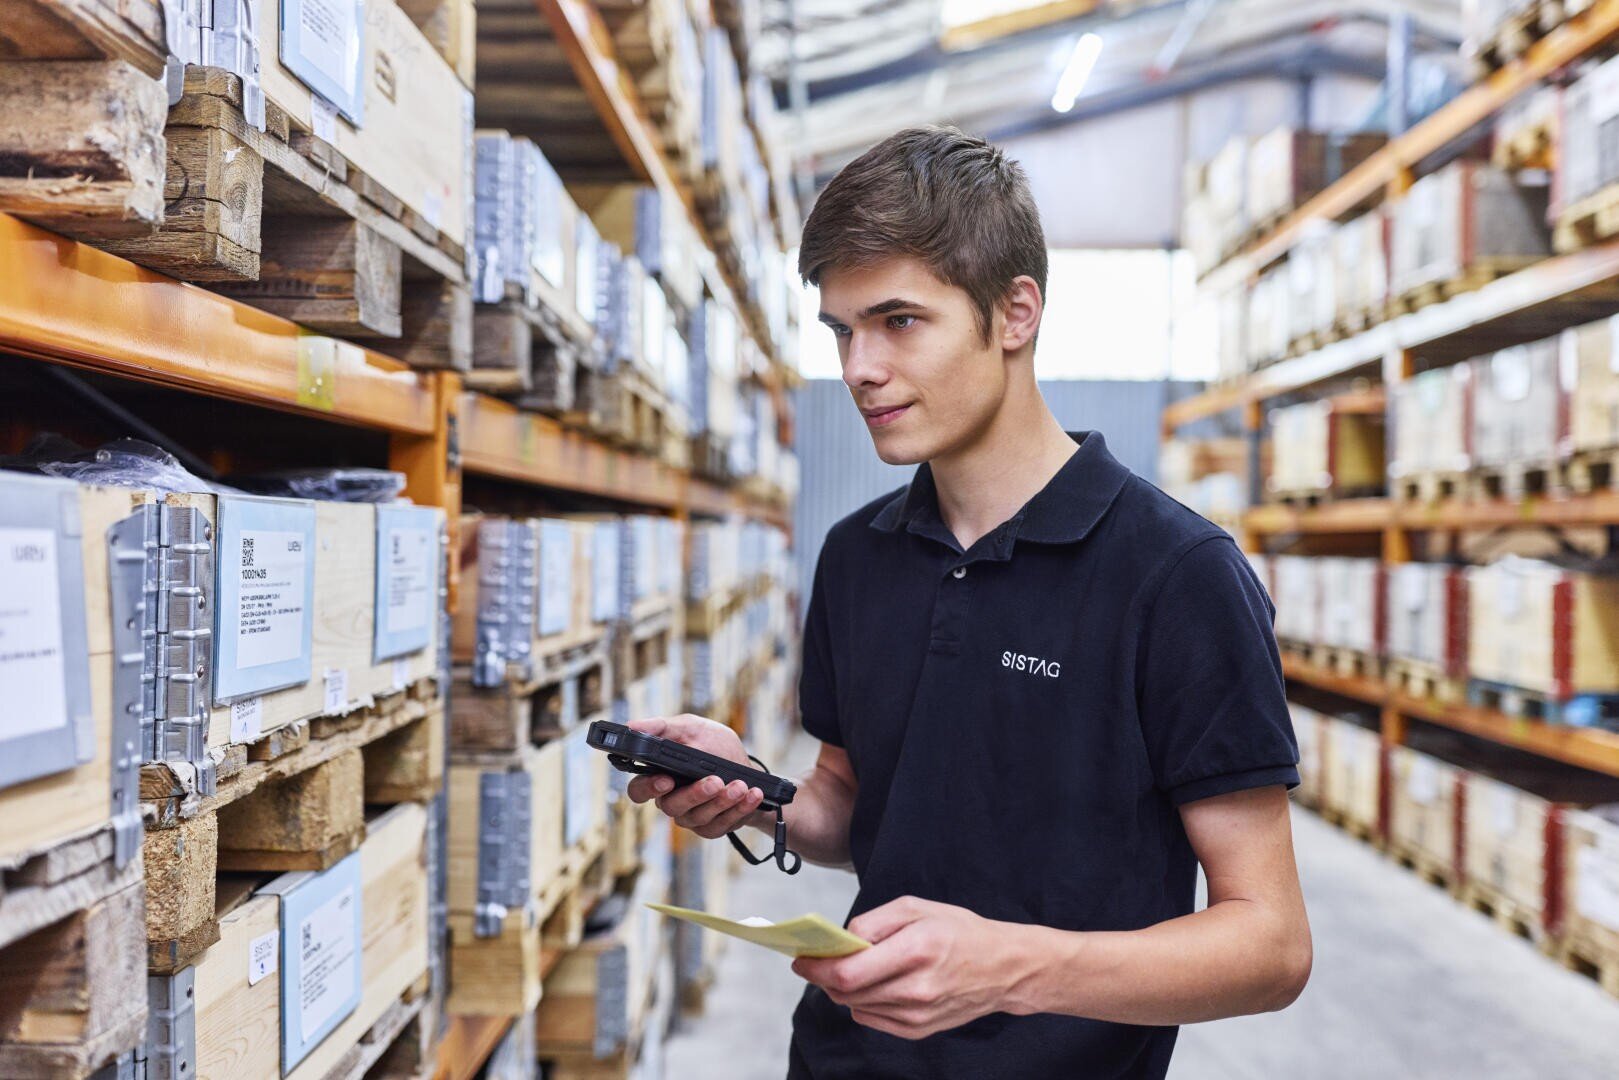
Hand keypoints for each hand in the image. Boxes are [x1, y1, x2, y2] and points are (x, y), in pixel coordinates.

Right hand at [623, 714, 766, 839]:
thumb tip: (633, 725)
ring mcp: (691, 817)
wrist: (747, 770)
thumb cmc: (714, 747)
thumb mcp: (692, 728)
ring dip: (722, 800)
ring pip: (698, 816)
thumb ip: (663, 727)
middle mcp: (672, 800)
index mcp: (660, 776)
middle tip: (715, 782)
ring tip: (740, 786)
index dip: (649, 788)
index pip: (638, 790)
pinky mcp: (712, 828)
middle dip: (695, 794)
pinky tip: (751, 795)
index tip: (667, 779)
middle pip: (671, 806)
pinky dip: (739, 809)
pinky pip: (720, 825)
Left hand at [791, 896, 1024, 1040]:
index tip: (800, 958)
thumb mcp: (916, 908)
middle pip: (846, 993)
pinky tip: (875, 983)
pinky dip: (863, 1000)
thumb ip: (872, 922)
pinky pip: (871, 1017)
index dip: (816, 968)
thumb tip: (840, 941)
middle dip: (824, 976)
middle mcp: (916, 989)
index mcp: (916, 951)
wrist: (1003, 968)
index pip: (848, 972)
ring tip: (849, 967)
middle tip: (816, 959)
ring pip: (855, 1006)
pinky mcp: (918, 1031)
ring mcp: (917, 1016)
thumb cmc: (959, 931)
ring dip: (842, 988)